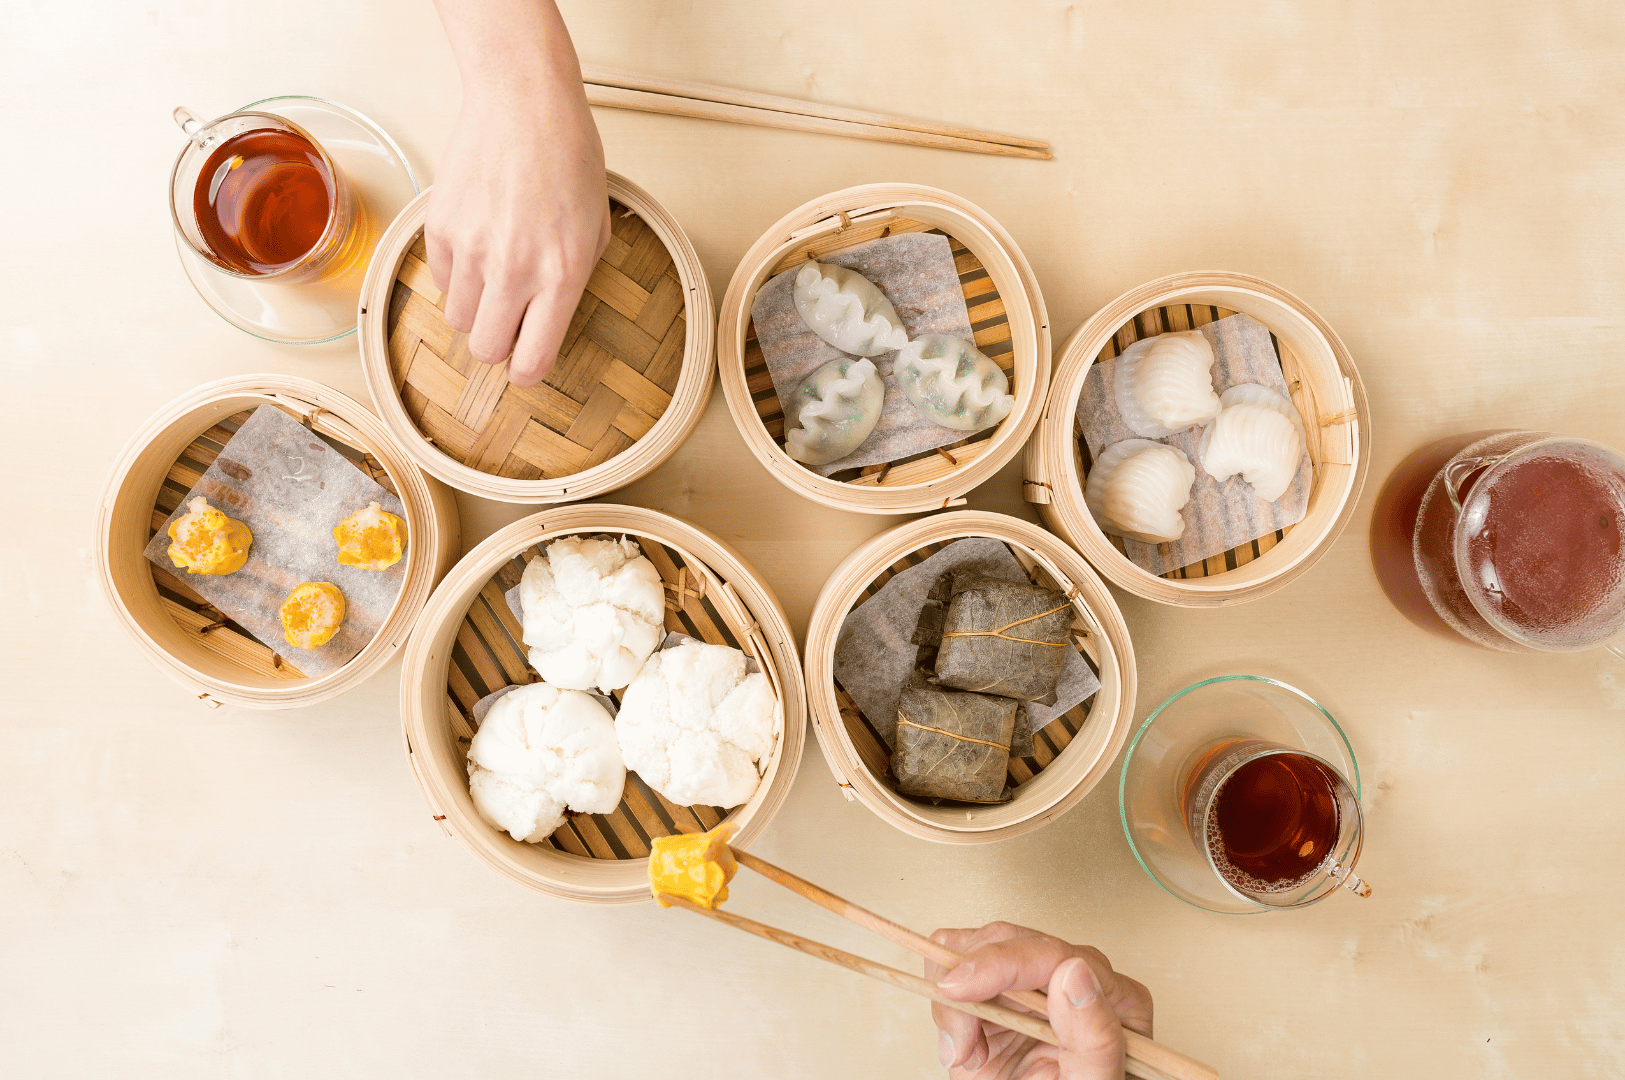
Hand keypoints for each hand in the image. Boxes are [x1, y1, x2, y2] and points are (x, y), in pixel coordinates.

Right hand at [427, 0, 609, 387]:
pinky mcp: (441, 229)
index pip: (532, 361)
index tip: (528, 364)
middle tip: (510, 324)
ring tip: (496, 278)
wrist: (524, 102)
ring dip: (478, 311)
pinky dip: (458, 278)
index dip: (528, 372)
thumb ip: (574, 280)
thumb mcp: (597, 227)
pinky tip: (479, 246)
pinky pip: (442, 283)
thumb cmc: (570, 158)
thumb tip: (547, 322)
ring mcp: (472, 250)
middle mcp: (514, 270)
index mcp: (562, 275)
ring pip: (460, 321)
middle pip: (487, 352)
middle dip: (499, 346)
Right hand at [927, 922, 1153, 1079]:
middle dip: (972, 987)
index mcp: (1112, 997)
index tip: (960, 989)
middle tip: (964, 1045)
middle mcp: (1074, 978)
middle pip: (1007, 941)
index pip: (1053, 954)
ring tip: (969, 1052)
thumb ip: (1094, 1038)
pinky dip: (946, 1004)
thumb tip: (1076, 972)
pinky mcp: (997, 988)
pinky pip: (954, 963)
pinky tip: (965, 1043)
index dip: (999, 962)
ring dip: (956, 999)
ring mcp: (1032, 980)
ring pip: (972, 946)